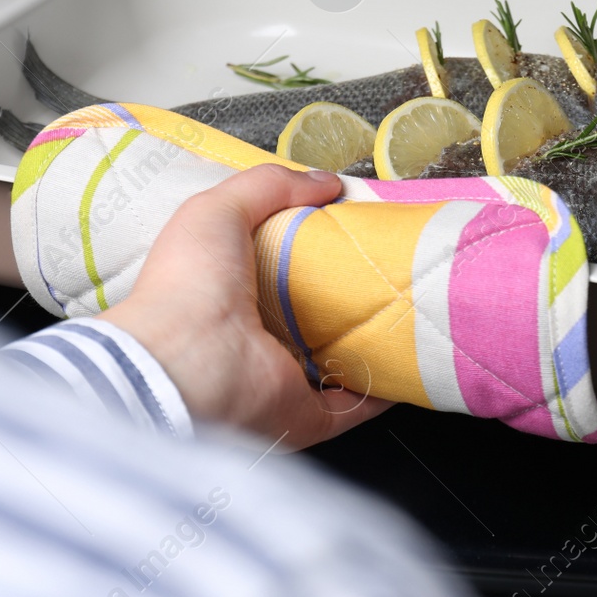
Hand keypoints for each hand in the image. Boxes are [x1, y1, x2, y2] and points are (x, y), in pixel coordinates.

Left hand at [96, 164, 392, 448]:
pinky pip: (356, 404)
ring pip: (340, 359)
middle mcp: (257, 336)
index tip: (355, 225)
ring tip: (411, 308)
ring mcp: (283, 378)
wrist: (185, 365)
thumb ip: (268, 186)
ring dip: (373, 340)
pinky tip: (411, 363)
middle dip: (351, 292)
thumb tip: (325, 182)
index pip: (279, 266)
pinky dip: (384, 389)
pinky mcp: (307, 413)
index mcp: (230, 290)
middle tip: (391, 264)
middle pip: (315, 312)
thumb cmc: (188, 285)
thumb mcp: (217, 209)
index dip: (315, 245)